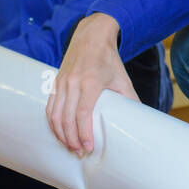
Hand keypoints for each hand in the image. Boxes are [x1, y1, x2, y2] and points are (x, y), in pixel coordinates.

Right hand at [47, 12, 137, 157]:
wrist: (91, 36)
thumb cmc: (108, 59)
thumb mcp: (122, 78)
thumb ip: (130, 99)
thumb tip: (139, 118)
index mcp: (90, 82)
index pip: (82, 113)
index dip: (84, 133)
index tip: (88, 147)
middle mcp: (73, 82)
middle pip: (67, 118)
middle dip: (72, 139)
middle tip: (80, 152)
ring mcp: (62, 82)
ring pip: (55, 114)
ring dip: (61, 134)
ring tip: (70, 146)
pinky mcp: (55, 82)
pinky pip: (49, 106)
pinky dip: (52, 123)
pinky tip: (59, 133)